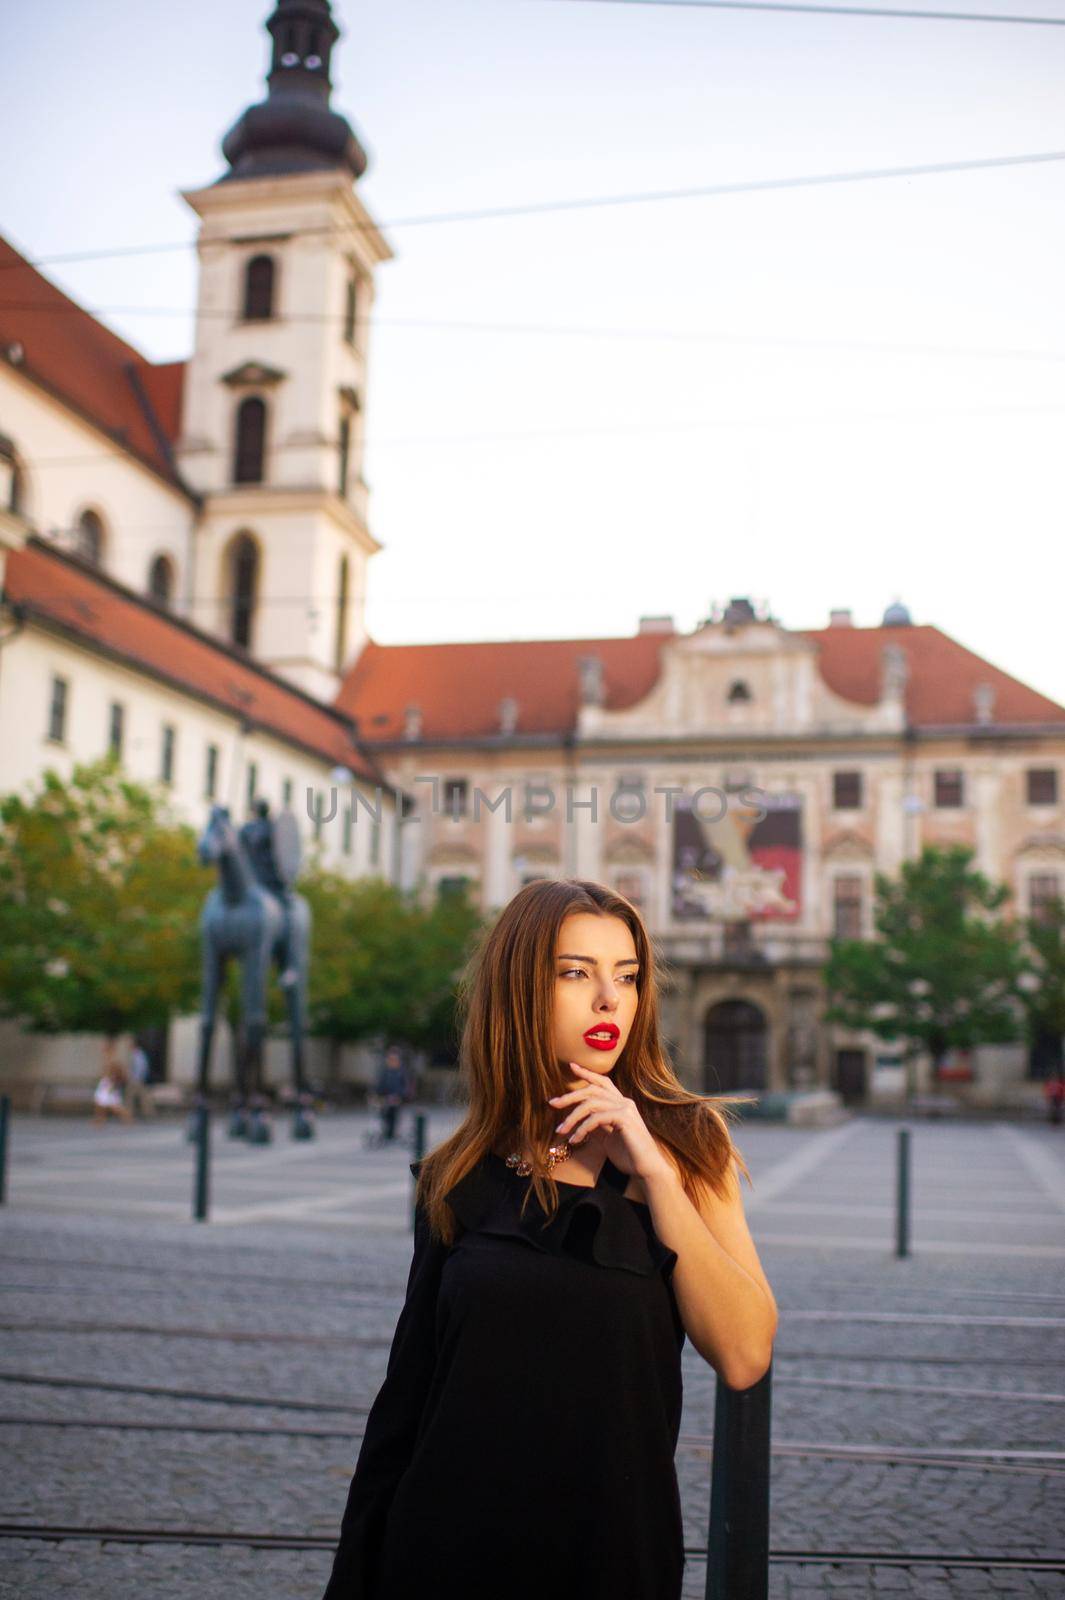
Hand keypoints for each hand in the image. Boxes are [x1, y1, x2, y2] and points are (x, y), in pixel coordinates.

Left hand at [548, 1063, 672, 1182]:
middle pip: (592, 1090)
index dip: (587, 1073)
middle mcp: (624, 1102)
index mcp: (621, 1103)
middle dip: (570, 1095)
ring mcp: (625, 1109)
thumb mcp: (608, 1137)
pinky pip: (596, 1118)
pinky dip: (582, 1129)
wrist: (647, 1169)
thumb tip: (580, 1120)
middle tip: (553, 1103)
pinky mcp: (625, 1119)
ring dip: (572, 1117)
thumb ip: (597, 1125)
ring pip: (591, 1103)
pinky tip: (575, 1140)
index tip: (572, 1066)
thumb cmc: (629, 1154)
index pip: (602, 1082)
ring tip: (561, 1131)